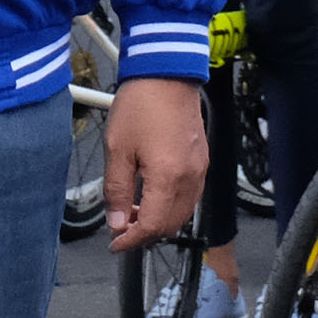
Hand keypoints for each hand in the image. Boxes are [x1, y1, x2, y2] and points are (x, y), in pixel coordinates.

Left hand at [106, 74, 204, 248]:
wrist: (166, 73)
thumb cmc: (141, 104)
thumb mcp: (117, 149)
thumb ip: (115, 190)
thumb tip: (115, 220)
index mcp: (168, 177)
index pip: (152, 226)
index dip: (131, 240)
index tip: (116, 244)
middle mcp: (190, 177)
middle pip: (171, 225)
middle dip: (145, 234)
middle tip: (121, 228)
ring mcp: (200, 169)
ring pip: (183, 213)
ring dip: (159, 221)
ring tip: (133, 211)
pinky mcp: (202, 160)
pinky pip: (190, 196)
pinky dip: (172, 206)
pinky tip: (152, 196)